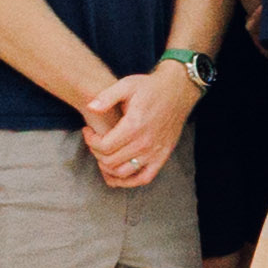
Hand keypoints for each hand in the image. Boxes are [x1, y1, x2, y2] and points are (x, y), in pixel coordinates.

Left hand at [88, 65, 196, 189]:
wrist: (178, 91)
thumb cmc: (150, 88)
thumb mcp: (127, 85)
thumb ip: (107, 97)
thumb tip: (90, 107)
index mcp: (134, 126)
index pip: (104, 146)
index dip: (90, 140)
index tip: (88, 131)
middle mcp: (145, 143)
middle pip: (110, 160)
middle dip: (96, 152)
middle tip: (95, 141)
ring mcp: (155, 152)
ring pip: (122, 172)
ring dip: (107, 167)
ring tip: (104, 154)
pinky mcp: (162, 157)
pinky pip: (143, 178)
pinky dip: (128, 182)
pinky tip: (117, 175)